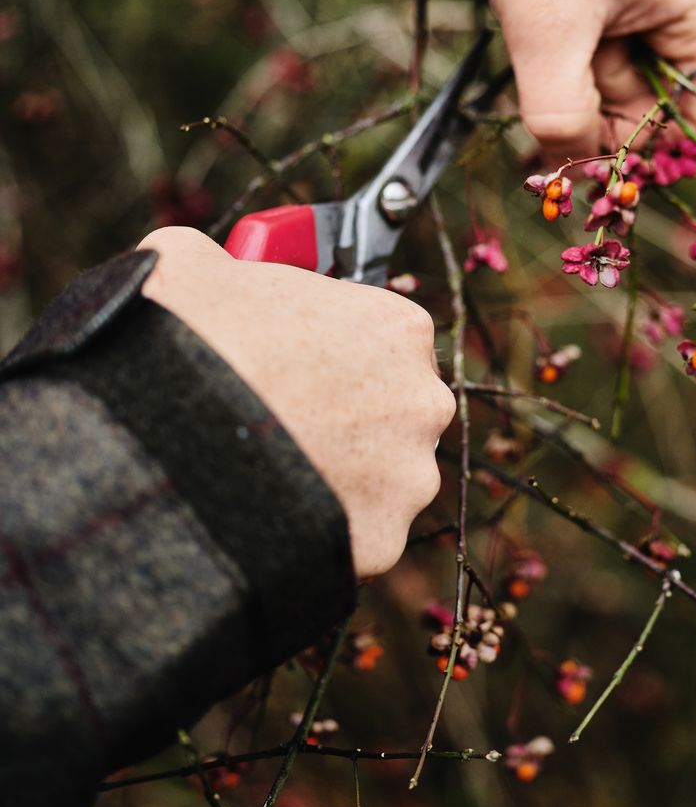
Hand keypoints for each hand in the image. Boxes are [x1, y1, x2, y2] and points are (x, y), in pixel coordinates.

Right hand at [137, 226, 454, 577]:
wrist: (162, 434)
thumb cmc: (187, 340)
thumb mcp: (196, 266)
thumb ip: (225, 265)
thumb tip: (202, 268)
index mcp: (398, 327)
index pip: (386, 342)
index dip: (340, 354)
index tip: (303, 365)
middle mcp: (422, 401)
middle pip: (394, 413)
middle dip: (350, 420)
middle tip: (286, 424)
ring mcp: (408, 476)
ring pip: (381, 480)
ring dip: (340, 478)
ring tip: (272, 473)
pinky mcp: (382, 541)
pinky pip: (356, 537)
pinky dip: (321, 532)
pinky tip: (273, 517)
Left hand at [474, 0, 695, 165]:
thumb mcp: (546, 30)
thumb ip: (561, 115)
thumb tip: (571, 168)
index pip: (695, 124)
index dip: (638, 151)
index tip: (578, 157)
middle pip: (657, 97)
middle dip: (597, 100)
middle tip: (545, 70)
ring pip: (624, 65)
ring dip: (577, 65)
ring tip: (542, 15)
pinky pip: (609, 29)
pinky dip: (572, 35)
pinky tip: (543, 0)